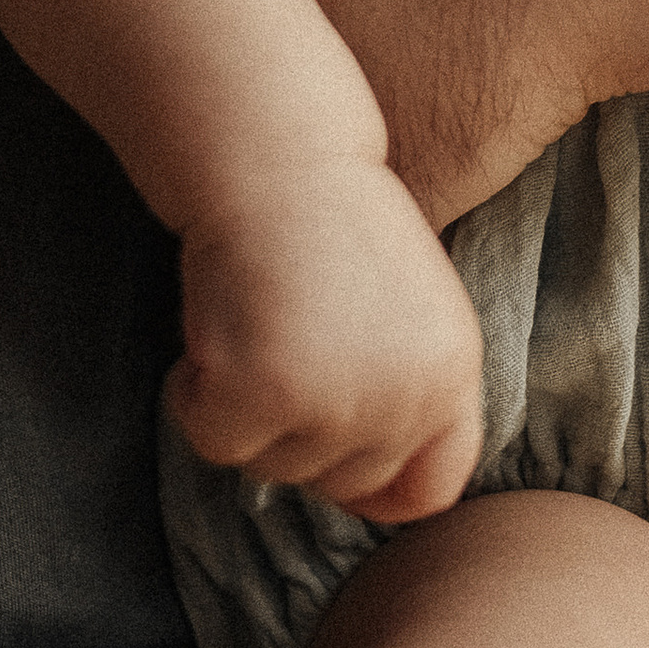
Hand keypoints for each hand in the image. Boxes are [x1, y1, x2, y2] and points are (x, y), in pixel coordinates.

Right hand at [166, 163, 483, 522]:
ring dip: (244, 410)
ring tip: (251, 324)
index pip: (432, 486)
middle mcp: (409, 397)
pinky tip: (212, 331)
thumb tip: (357, 488)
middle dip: (295, 437)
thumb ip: (397, 389)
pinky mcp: (267, 394)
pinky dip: (195, 397)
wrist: (278, 158)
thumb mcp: (405, 310)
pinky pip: (213, 441)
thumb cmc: (330, 222)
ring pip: (272, 466)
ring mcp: (339, 401)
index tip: (330, 465)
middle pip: (339, 484)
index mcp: (454, 371)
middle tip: (274, 355)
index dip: (377, 490)